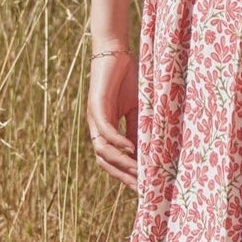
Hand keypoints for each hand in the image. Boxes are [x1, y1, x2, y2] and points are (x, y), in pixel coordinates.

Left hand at [87, 49, 139, 189]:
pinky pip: (105, 130)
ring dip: (120, 163)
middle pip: (105, 162)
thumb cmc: (127, 80)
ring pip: (103, 150)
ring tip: (137, 171)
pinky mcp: (96, 106)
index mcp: (105, 131)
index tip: (142, 188)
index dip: (125, 176)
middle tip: (140, 189)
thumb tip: (146, 154)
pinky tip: (130, 149)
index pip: (112, 161)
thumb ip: (138, 131)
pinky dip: (117, 142)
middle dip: (123, 176)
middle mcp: (96, 128)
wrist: (115, 53)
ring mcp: (94, 118)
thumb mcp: (137, 111)